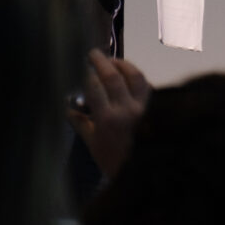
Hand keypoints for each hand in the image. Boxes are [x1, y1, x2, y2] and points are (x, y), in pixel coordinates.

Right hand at [69, 50, 150, 179]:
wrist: (144, 172)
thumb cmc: (114, 161)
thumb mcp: (93, 143)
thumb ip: (81, 123)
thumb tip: (68, 109)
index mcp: (109, 119)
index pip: (95, 88)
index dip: (87, 73)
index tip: (81, 64)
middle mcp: (128, 110)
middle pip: (114, 77)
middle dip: (102, 62)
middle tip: (93, 53)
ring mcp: (145, 108)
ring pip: (136, 77)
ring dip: (123, 65)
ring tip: (112, 61)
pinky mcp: (156, 108)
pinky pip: (147, 86)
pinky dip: (137, 77)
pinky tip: (129, 75)